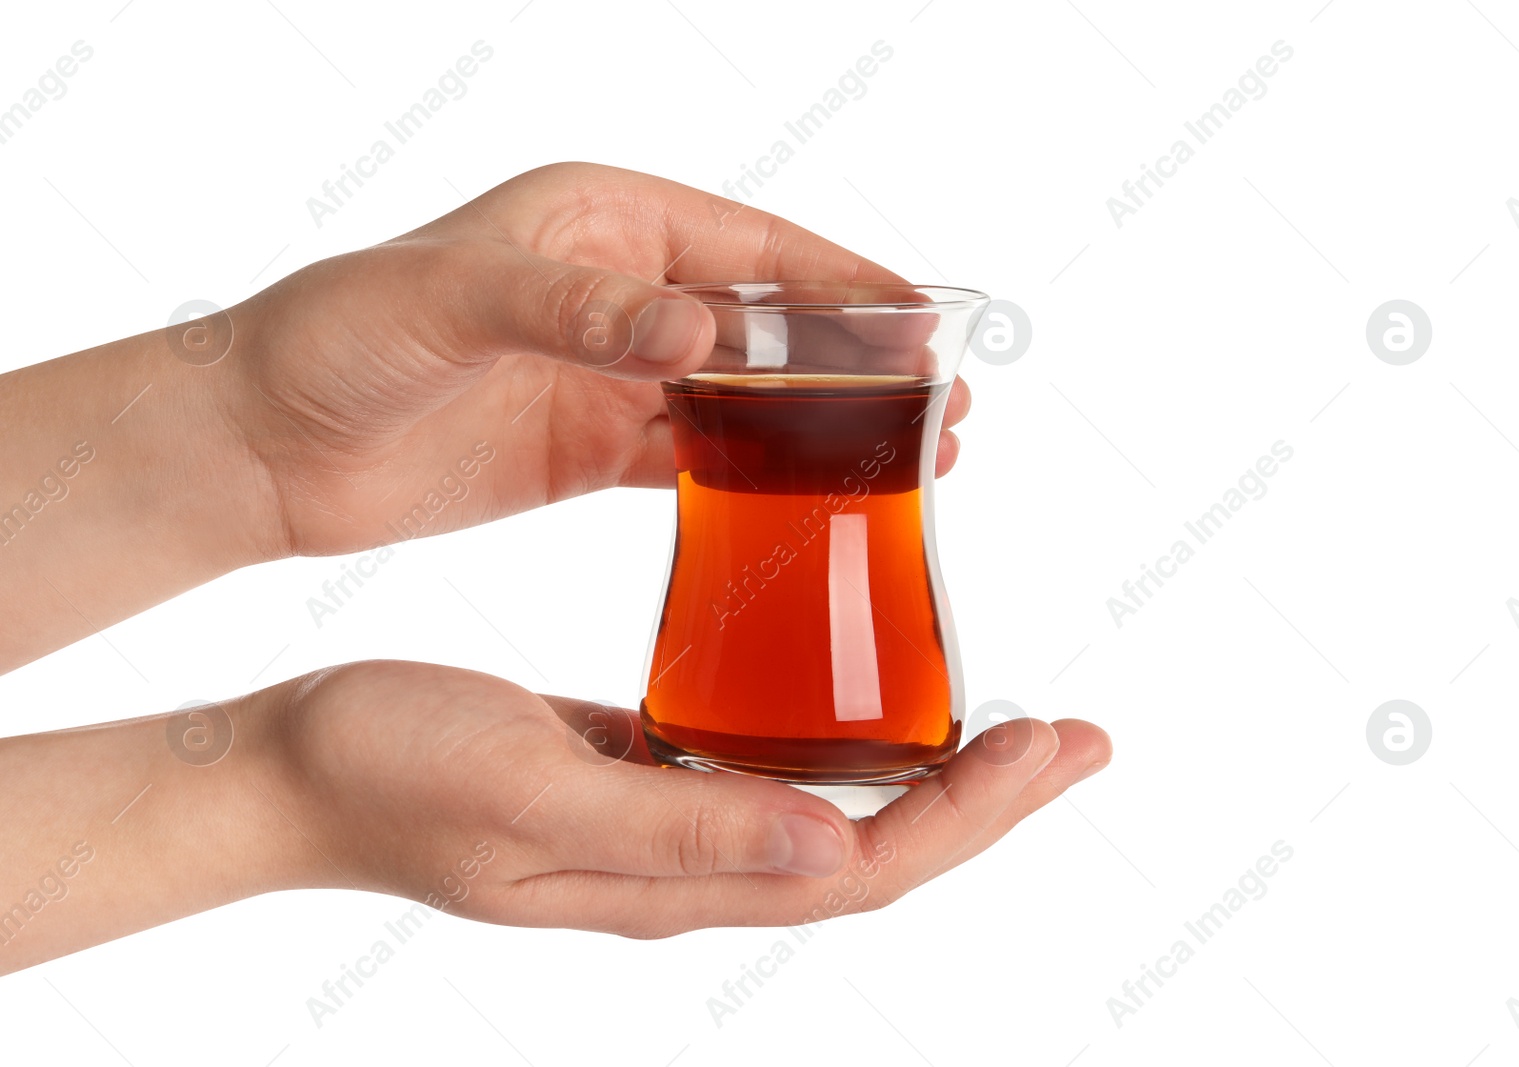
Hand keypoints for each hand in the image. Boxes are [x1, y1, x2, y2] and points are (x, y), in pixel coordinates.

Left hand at [218, 163, 972, 556]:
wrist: (260, 444)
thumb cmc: (333, 338)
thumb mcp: (452, 302)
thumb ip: (579, 310)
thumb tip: (701, 331)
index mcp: (600, 221)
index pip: (754, 246)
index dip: (848, 282)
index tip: (927, 321)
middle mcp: (618, 290)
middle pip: (771, 321)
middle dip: (860, 360)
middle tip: (946, 404)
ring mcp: (609, 372)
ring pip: (746, 394)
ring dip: (824, 425)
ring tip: (912, 458)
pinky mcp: (588, 445)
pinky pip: (695, 458)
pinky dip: (756, 478)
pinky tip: (815, 502)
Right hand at [259, 660, 1108, 936]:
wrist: (297, 765)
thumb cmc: (394, 770)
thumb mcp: (531, 792)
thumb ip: (680, 827)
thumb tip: (836, 845)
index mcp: (673, 879)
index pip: (863, 867)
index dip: (971, 817)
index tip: (1055, 745)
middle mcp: (689, 866)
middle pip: (874, 850)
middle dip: (987, 799)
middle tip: (1079, 738)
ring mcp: (666, 830)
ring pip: (834, 816)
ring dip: (932, 777)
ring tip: (1011, 728)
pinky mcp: (641, 781)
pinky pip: (771, 776)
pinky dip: (843, 747)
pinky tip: (869, 711)